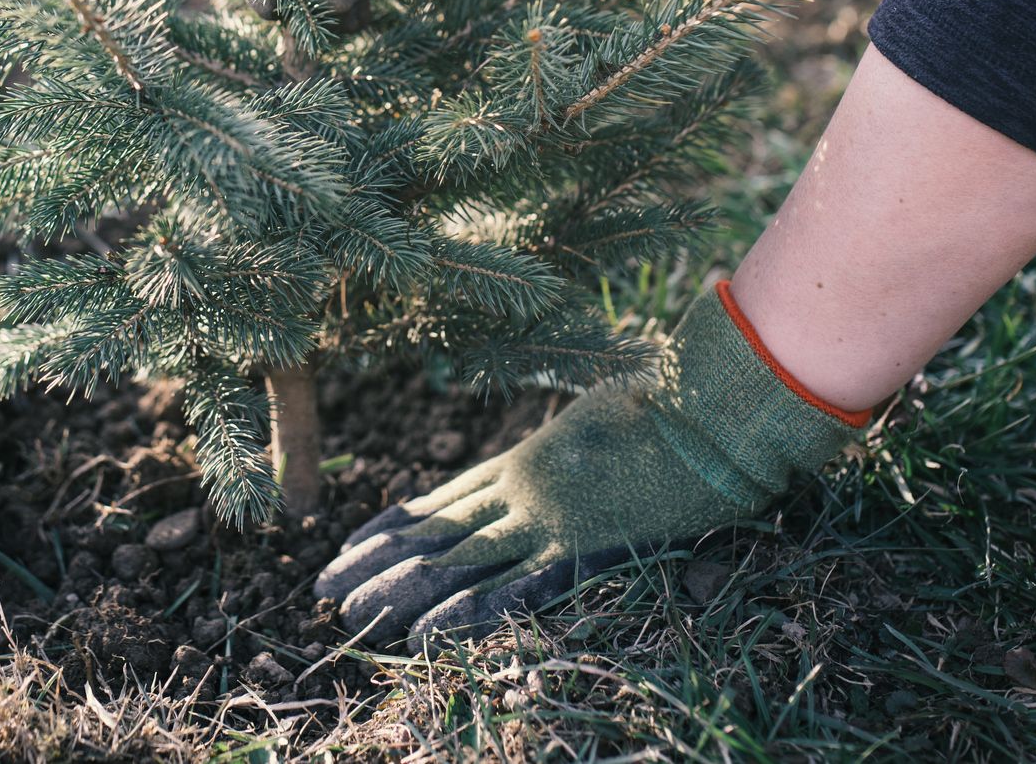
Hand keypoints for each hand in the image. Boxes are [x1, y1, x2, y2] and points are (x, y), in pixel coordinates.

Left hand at [313, 287, 860, 650]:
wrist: (711, 405)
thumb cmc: (671, 402)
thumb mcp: (602, 413)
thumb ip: (574, 439)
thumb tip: (569, 449)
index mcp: (524, 458)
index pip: (442, 499)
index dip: (394, 525)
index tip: (353, 544)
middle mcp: (522, 487)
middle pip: (433, 532)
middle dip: (376, 565)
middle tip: (324, 590)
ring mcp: (547, 516)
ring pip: (455, 560)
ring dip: (399, 592)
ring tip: (349, 616)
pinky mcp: (582, 545)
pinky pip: (515, 587)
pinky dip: (468, 613)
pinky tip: (425, 634)